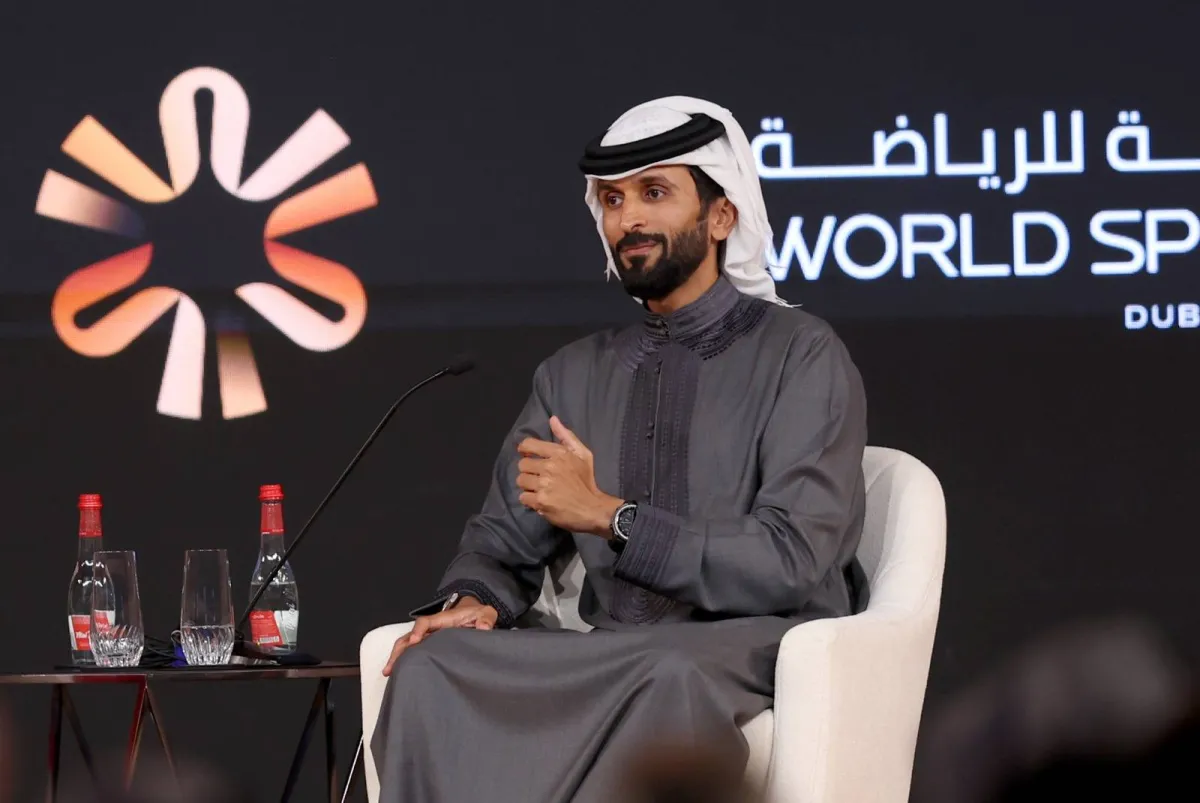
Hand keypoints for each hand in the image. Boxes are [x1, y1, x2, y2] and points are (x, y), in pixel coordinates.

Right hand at [382, 596, 497, 675]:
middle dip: (400, 649)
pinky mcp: (429, 645)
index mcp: (443, 620)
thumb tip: (483, 627)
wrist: (473, 615)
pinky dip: (403, 660)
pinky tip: (397, 673)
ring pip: (407, 644)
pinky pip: (412, 651)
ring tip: (388, 672)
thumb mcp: (486, 613)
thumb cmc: (478, 615)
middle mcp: (431, 628)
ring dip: (397, 656)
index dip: (419, 631)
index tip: (415, 642)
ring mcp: (428, 637)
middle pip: (410, 635)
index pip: (426, 622)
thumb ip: (486, 618)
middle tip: (392, 665)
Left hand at [516, 416, 622, 535]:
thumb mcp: (583, 454)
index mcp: (559, 454)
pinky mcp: (541, 501)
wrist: (592, 508)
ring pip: (521, 481)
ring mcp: (544, 485)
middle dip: (528, 471)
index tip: (527, 455)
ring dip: (528, 486)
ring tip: (539, 489)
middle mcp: (550, 467)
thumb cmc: (587, 480)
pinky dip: (529, 500)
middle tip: (538, 477)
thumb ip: (566, 436)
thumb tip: (552, 419)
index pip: (529, 445)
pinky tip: (539, 500)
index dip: (524, 450)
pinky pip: (523, 497)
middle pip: (522, 465)